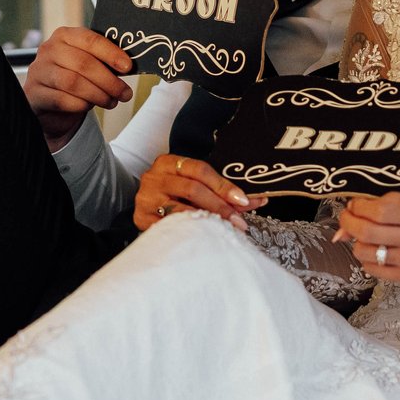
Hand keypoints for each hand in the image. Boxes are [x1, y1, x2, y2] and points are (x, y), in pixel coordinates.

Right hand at [24, 27, 132, 150]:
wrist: (51, 107)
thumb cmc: (74, 80)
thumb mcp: (87, 65)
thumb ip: (103, 61)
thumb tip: (128, 66)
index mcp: (64, 36)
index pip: (89, 39)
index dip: (111, 53)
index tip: (128, 67)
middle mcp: (48, 50)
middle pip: (83, 63)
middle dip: (108, 80)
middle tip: (124, 93)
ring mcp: (39, 71)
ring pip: (73, 82)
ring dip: (97, 95)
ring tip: (111, 102)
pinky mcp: (34, 93)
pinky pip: (61, 100)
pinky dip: (80, 105)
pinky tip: (89, 107)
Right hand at [135, 154, 262, 232]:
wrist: (145, 206)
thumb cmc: (173, 193)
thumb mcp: (192, 184)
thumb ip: (220, 191)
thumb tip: (257, 200)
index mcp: (168, 162)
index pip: (200, 170)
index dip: (223, 186)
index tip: (243, 200)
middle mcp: (155, 177)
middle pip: (192, 189)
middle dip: (219, 206)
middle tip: (238, 221)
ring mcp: (146, 199)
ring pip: (181, 210)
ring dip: (207, 221)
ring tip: (225, 231)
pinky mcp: (142, 219)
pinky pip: (170, 228)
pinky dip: (190, 232)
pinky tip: (204, 237)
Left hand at [334, 194, 399, 286]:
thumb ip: (382, 207)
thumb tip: (345, 223)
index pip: (380, 211)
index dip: (359, 207)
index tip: (354, 205)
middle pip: (368, 232)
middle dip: (349, 223)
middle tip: (347, 218)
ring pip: (365, 252)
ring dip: (356, 242)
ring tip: (363, 236)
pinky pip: (372, 269)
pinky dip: (366, 258)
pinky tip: (375, 251)